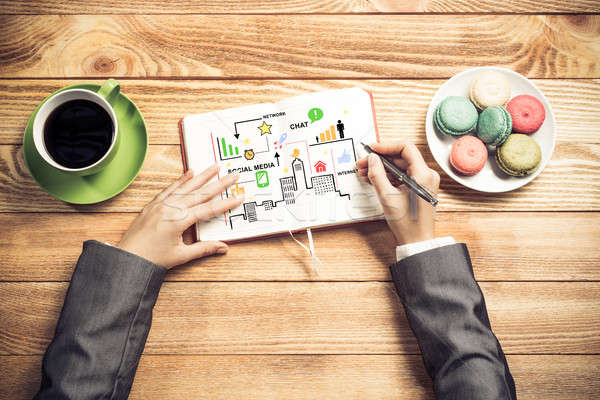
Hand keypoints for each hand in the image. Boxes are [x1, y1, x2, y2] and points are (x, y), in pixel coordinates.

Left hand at [118, 165, 243, 268]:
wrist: (127, 258)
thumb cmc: (152, 259)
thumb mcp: (181, 255)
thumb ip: (204, 249)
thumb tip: (223, 247)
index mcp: (179, 220)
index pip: (209, 209)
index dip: (226, 203)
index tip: (239, 196)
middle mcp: (171, 208)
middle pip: (201, 193)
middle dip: (219, 183)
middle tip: (233, 175)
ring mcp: (162, 204)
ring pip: (186, 187)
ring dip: (202, 176)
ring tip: (214, 167)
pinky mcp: (154, 204)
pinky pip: (170, 188)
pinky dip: (181, 180)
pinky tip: (190, 172)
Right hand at [356, 141, 439, 245]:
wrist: (417, 241)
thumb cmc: (407, 224)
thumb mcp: (387, 197)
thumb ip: (377, 174)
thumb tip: (372, 159)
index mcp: (423, 175)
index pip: (405, 148)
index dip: (386, 146)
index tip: (372, 149)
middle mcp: (427, 175)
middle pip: (402, 157)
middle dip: (381, 158)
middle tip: (364, 163)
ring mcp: (424, 182)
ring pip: (401, 166)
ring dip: (383, 167)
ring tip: (365, 172)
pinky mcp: (419, 187)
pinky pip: (403, 175)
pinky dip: (389, 175)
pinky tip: (375, 178)